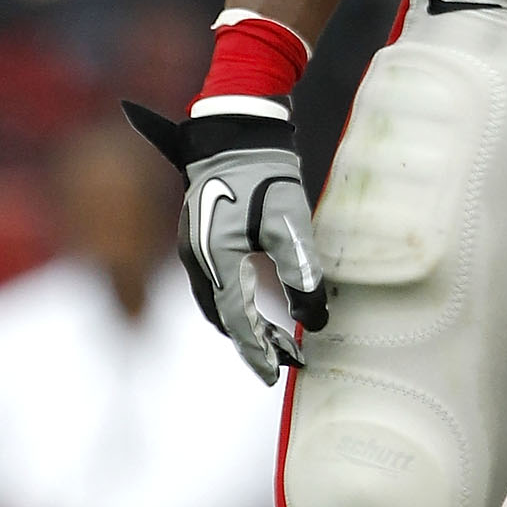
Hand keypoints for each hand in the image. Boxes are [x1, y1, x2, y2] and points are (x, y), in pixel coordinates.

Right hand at [122, 101, 325, 385]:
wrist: (234, 133)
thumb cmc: (266, 175)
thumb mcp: (291, 225)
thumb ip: (302, 275)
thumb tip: (314, 321)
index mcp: (216, 258)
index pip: (238, 319)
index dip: (259, 350)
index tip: (279, 373)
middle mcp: (196, 258)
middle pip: (224, 317)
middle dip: (254, 342)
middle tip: (288, 359)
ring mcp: (193, 248)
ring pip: (216, 303)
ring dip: (244, 325)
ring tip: (277, 340)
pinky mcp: (198, 237)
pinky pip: (213, 285)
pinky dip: (235, 304)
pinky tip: (256, 306)